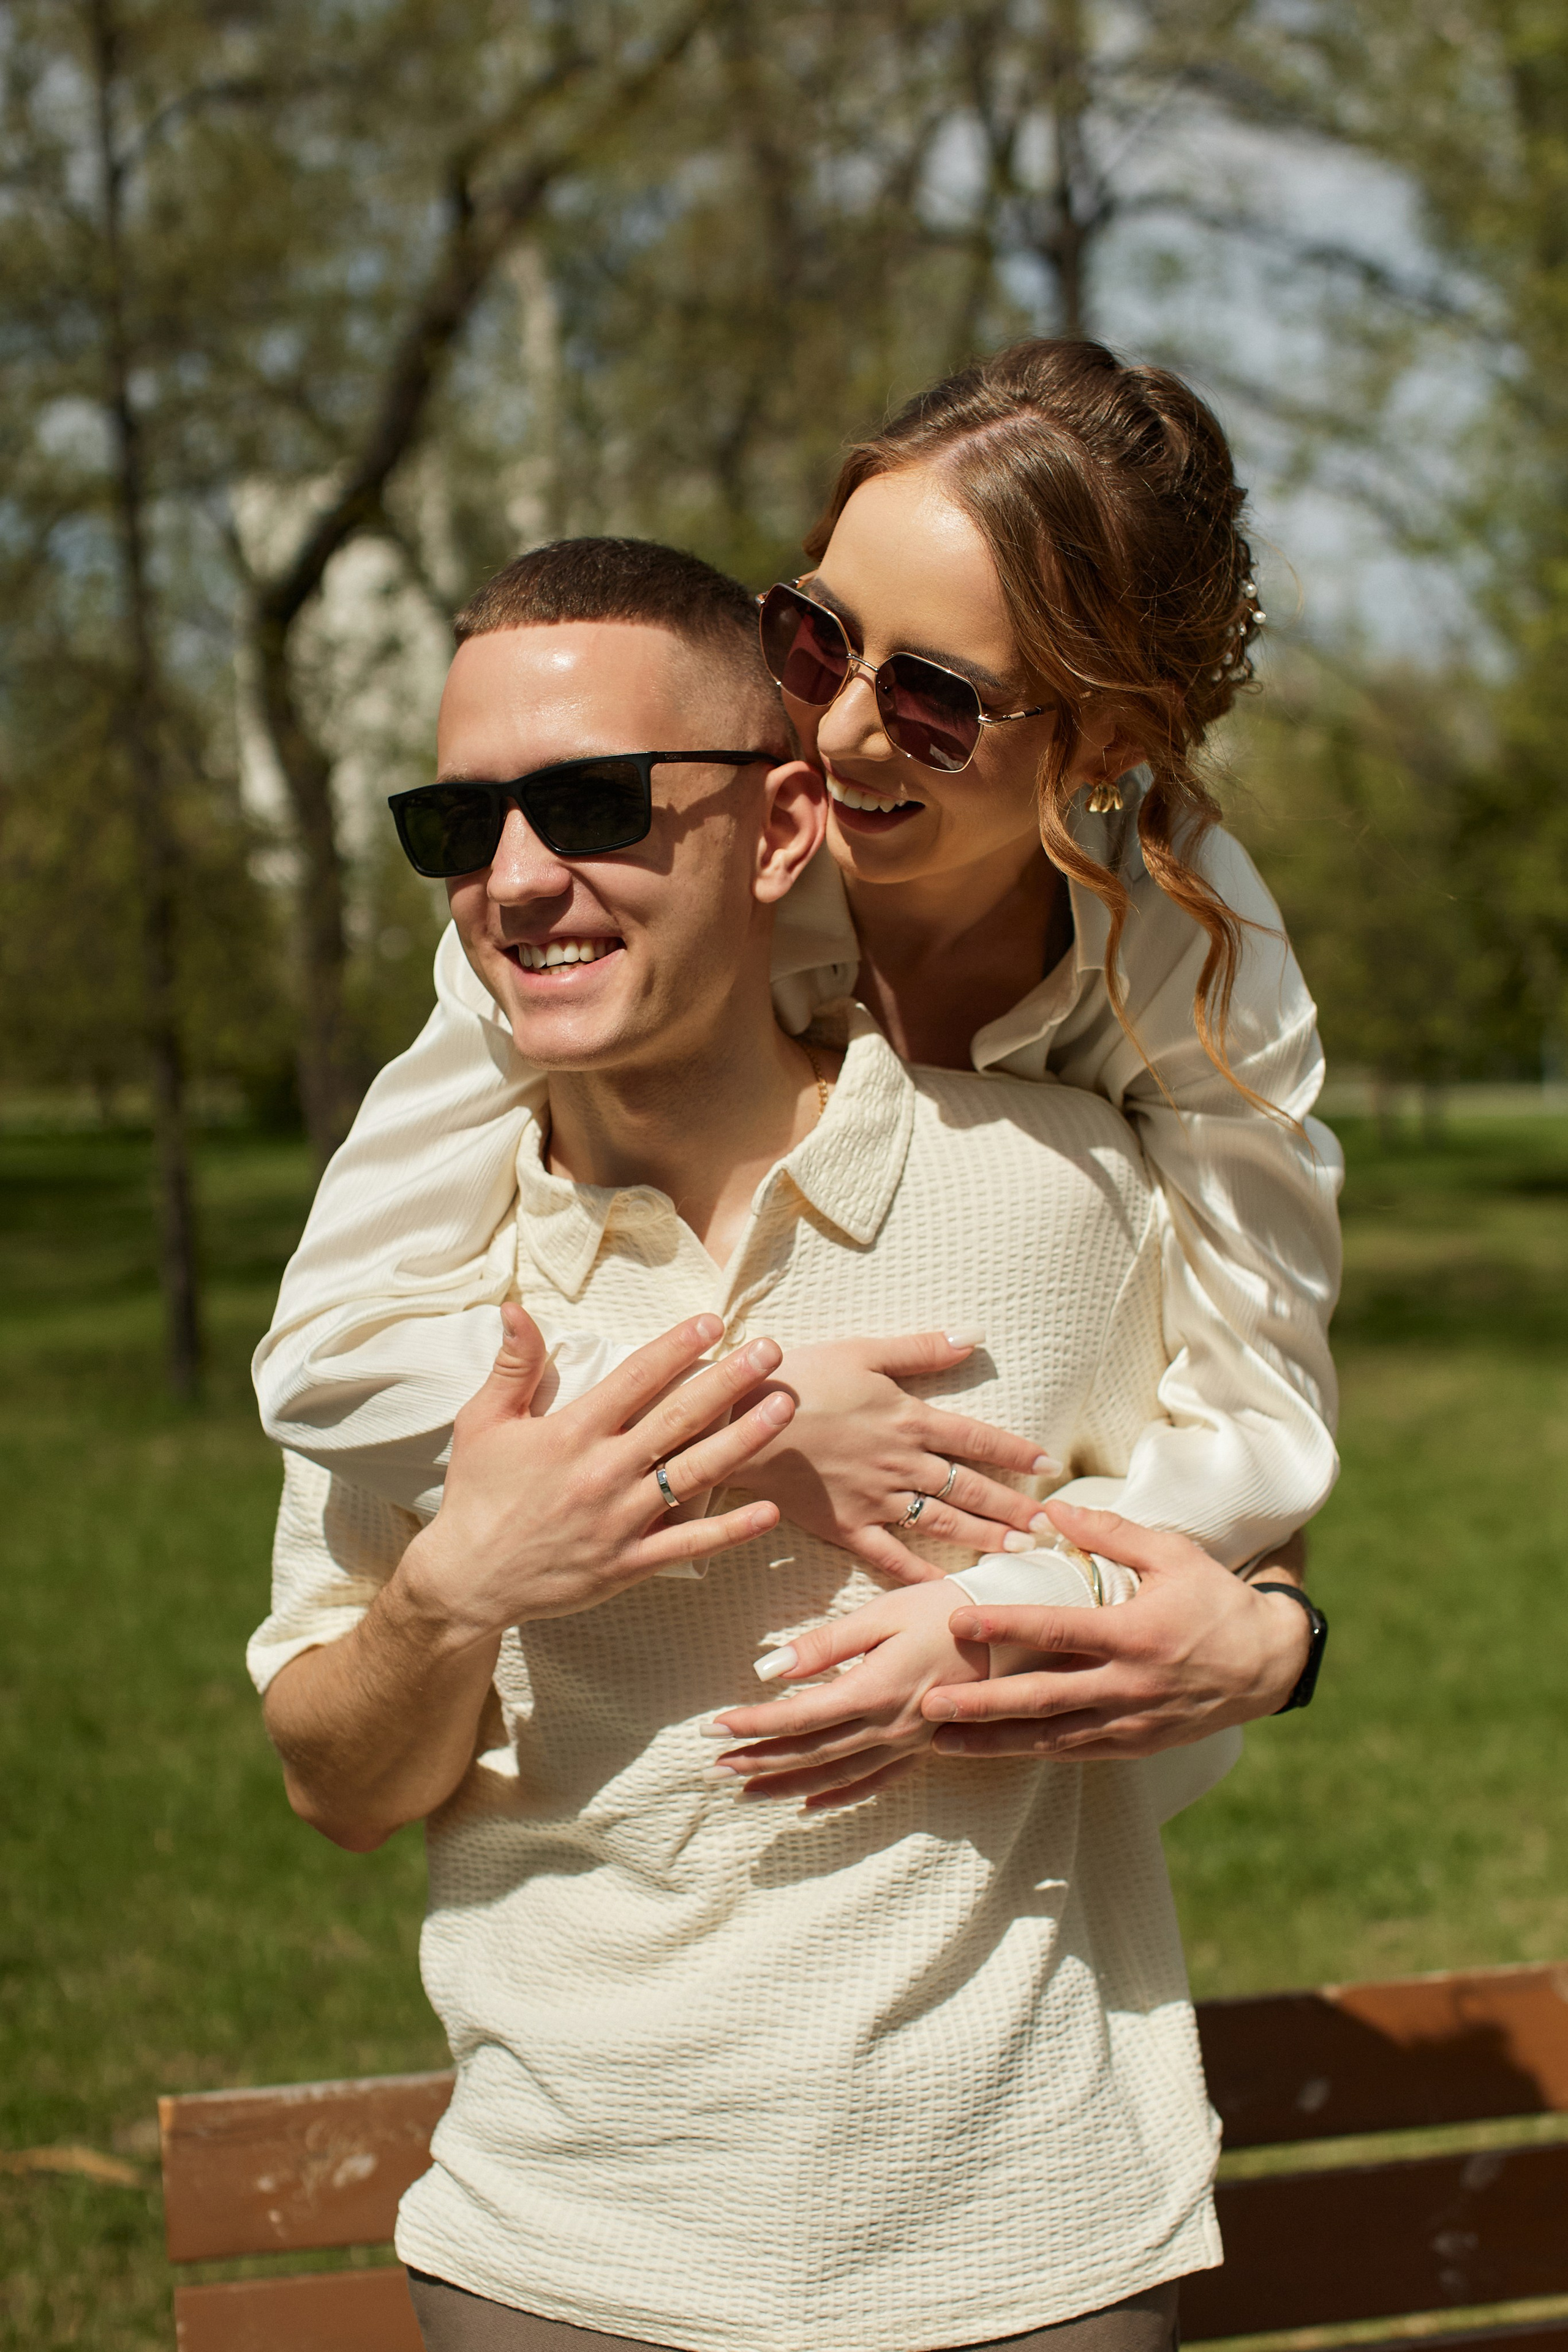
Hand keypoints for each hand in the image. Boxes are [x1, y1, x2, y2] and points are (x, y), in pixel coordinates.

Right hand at [402, 1306, 791, 1640]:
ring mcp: (619, 1520)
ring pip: (694, 1474)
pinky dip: (730, 1530)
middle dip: (728, 1381)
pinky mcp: (627, 1564)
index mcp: (571, 1433)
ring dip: (744, 1440)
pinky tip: (769, 1510)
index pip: (635, 1378)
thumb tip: (517, 1308)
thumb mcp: (482, 1422)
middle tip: (769, 1351)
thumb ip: (513, 1365)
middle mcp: (602, 1472)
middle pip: (677, 1419)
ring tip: (783, 1408)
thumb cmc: (476, 1495)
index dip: (677, 1347)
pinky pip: (687, 1544)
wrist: (466, 1580)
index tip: (714, 1322)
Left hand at [705, 1578, 989, 1807]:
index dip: (752, 1724)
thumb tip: (768, 1668)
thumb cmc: (942, 1611)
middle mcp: (888, 1726)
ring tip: (744, 1792)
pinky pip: (874, 1783)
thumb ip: (825, 1645)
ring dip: (786, 1785)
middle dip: (757, 1761)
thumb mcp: (882, 1613)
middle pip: (809, 1753)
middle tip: (711, 1769)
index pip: (798, 1716)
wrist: (1013, 1632)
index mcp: (874, 1689)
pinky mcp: (921, 1748)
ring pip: (835, 1775)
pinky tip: (808, 1805)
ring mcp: (906, 1744)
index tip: (712, 1728)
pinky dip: (837, 1797)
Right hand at [733, 1332, 1057, 1581]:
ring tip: (1019, 1551)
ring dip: (984, 1538)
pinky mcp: (847, 1526)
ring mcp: (877, 1499)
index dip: (1015, 1452)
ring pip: (943, 1523)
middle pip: (971, 1488)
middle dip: (1013, 1507)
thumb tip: (974, 1336)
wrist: (744, 1421)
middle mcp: (902, 1463)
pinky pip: (891, 1557)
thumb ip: (921, 1349)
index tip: (1049, 1466)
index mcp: (910, 1419)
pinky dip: (920, 1574)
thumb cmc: (801, 1377)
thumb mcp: (864, 1350)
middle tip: (1049, 1524)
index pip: (977, 1439)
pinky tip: (946, 1589)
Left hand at [922, 1501, 1312, 1759]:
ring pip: (1052, 1737)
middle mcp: (1129, 1684)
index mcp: (1135, 1633)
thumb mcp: (1173, 1554)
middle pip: (1044, 1697)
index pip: (1057, 1630)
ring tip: (940, 1739)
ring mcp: (1132, 1721)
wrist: (1270, 1665)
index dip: (1004, 1627)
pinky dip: (1031, 1752)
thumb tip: (1053, 1510)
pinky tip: (992, 1750)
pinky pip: (1075, 1752)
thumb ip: (1111, 1533)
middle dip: (982, 1704)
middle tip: (927, 1703)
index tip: (957, 1623)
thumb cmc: (1216, 1600)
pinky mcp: (1136, 1744)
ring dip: (994, 1741)